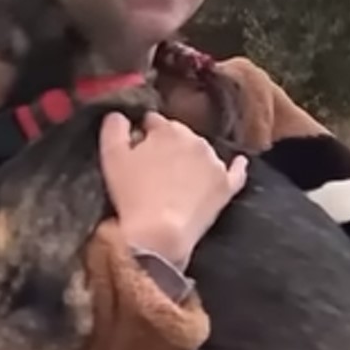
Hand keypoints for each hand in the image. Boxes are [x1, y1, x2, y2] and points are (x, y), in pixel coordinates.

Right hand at [99, 111, 247, 270]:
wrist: (160, 234)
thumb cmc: (132, 195)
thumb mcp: (111, 156)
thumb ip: (114, 127)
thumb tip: (120, 115)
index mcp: (167, 129)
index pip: (153, 121)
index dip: (143, 134)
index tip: (137, 149)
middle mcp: (195, 139)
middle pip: (178, 135)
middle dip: (167, 146)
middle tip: (154, 169)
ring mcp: (214, 162)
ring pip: (201, 152)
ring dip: (190, 159)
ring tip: (177, 180)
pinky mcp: (226, 186)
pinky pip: (236, 171)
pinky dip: (236, 166)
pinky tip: (238, 163)